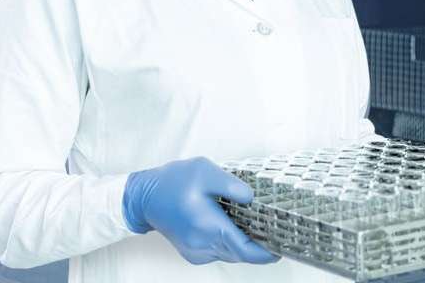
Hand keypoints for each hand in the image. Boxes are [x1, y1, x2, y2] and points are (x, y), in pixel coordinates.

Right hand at [122, 156, 279, 264]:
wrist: (143, 196)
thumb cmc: (172, 182)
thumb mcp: (205, 171)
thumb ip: (231, 185)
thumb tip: (252, 199)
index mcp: (209, 227)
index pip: (245, 250)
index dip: (266, 252)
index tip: (281, 247)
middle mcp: (203, 245)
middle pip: (240, 253)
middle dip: (258, 244)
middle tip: (274, 229)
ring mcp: (196, 251)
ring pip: (230, 253)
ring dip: (244, 242)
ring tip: (257, 223)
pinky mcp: (193, 251)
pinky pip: (219, 250)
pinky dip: (230, 241)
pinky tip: (234, 223)